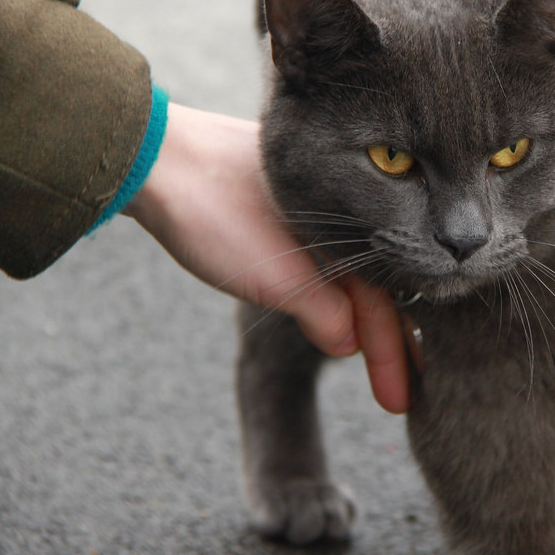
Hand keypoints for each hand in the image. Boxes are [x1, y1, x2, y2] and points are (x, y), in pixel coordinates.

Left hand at [124, 103, 409, 412]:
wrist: (150, 157)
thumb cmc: (215, 211)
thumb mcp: (276, 276)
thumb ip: (324, 312)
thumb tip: (349, 346)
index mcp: (351, 221)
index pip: (383, 299)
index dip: (393, 352)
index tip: (404, 397)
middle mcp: (339, 212)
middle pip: (374, 287)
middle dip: (386, 341)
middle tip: (400, 396)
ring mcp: (308, 209)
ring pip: (347, 273)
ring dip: (359, 318)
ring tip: (376, 359)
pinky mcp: (279, 207)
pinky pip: (321, 257)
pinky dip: (331, 290)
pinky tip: (333, 307)